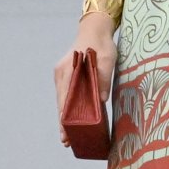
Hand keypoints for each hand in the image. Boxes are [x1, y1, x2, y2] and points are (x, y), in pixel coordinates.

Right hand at [53, 13, 117, 146]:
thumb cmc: (102, 44)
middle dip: (63, 122)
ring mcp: (62, 73)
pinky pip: (66, 93)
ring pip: (62, 99)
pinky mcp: (66, 74)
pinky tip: (72, 117)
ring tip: (68, 134)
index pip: (64, 99)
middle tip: (66, 141)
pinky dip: (68, 106)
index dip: (65, 118)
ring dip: (64, 116)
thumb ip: (104, 78)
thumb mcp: (107, 59)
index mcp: (68, 70)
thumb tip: (101, 100)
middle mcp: (61, 73)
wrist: (95, 28)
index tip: (66, 133)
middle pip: (61, 102)